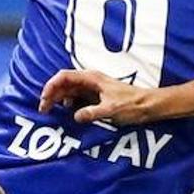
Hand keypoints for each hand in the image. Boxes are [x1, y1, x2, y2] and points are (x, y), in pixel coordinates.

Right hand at [38, 69, 154, 124]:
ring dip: (59, 100)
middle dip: (51, 95)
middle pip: (63, 83)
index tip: (44, 101)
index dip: (51, 86)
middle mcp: (90, 80)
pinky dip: (69, 104)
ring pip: (69, 91)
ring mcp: (93, 88)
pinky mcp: (96, 97)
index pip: (64, 76)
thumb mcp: (111, 110)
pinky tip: (69, 114)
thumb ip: (92, 113)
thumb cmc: (132, 105)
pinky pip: (77, 98)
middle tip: (44, 111)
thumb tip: (75, 116)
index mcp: (92, 78)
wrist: (149, 106)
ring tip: (53, 113)